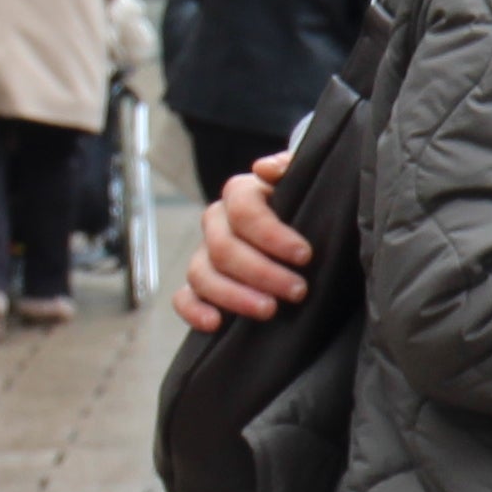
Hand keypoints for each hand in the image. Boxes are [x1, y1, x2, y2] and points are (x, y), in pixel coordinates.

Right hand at [175, 147, 311, 332]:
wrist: (303, 223)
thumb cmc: (307, 202)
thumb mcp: (307, 181)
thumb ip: (292, 168)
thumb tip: (265, 169)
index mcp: (241, 194)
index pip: (243, 208)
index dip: (271, 233)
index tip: (305, 256)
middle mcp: (217, 222)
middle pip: (224, 247)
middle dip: (262, 272)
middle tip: (298, 291)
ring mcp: (205, 253)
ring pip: (202, 273)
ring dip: (234, 295)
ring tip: (269, 310)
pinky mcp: (201, 283)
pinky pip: (184, 297)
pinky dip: (194, 310)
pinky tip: (216, 323)